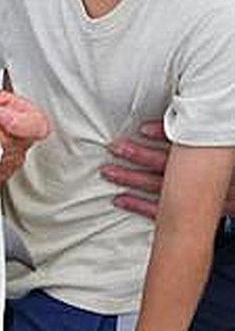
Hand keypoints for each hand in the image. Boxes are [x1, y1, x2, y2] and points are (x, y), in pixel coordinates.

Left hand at [101, 122, 234, 218]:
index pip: (185, 145)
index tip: (142, 129)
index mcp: (212, 158)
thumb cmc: (229, 165)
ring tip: (108, 171)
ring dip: (131, 179)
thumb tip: (186, 116)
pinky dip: (140, 206)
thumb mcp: (224, 147)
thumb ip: (203, 134)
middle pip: (168, 164)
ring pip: (160, 188)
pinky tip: (120, 199)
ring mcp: (198, 198)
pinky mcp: (192, 214)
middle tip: (115, 147)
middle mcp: (204, 177)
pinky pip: (163, 213)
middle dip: (139, 155)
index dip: (163, 135)